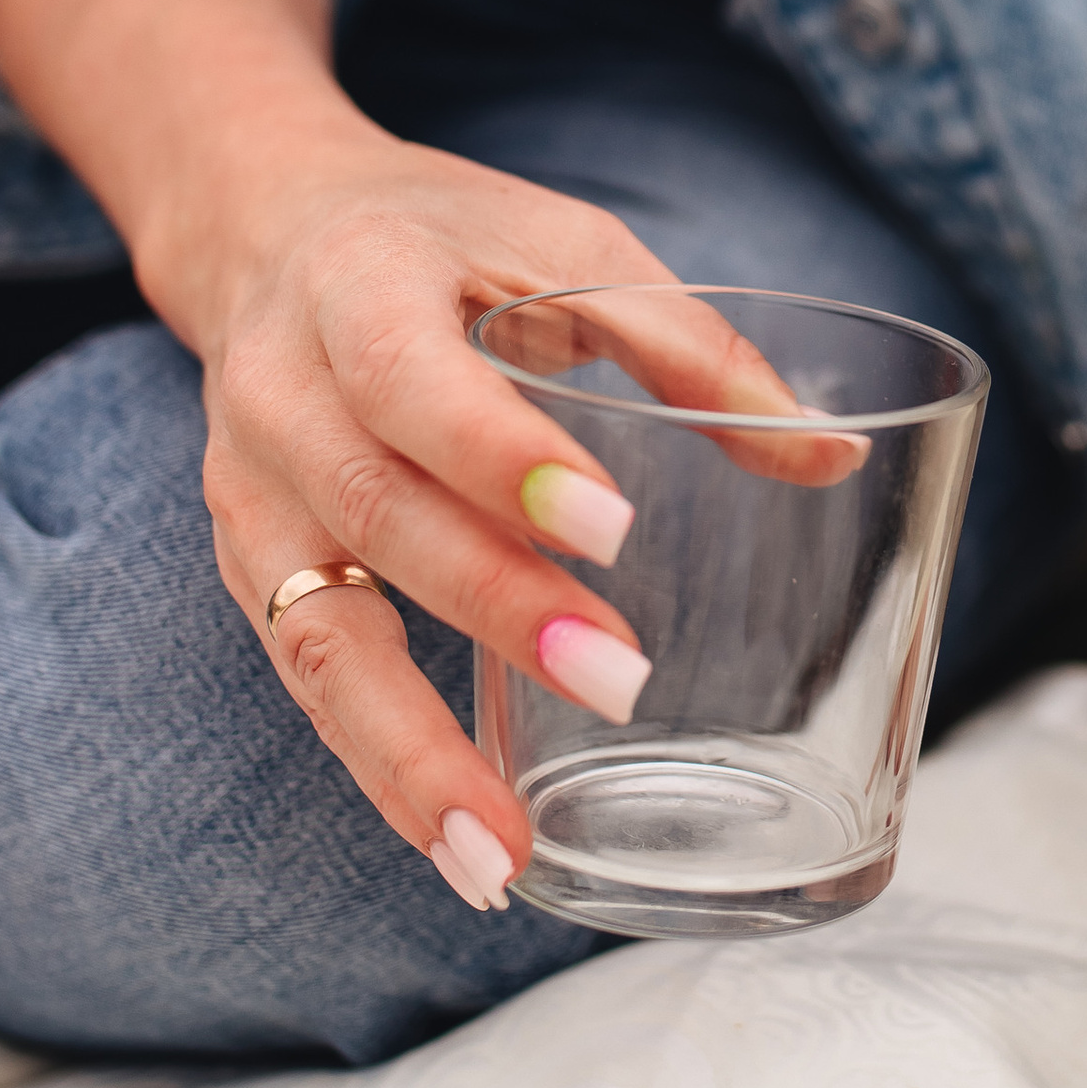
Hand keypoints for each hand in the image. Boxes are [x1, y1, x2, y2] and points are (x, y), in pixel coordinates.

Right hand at [0, 0, 829, 912]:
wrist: (265, 233)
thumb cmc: (446, 240)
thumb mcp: (566, 245)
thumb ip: (691, 347)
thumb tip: (834, 457)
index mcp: (359, 288)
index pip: (412, 380)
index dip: (501, 456)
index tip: (613, 528)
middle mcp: (281, 396)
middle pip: (374, 516)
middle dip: (494, 609)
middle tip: (619, 680)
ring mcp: (252, 495)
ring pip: (316, 634)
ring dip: (409, 750)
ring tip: (502, 854)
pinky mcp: (254, 569)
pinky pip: (311, 681)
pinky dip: (383, 771)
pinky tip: (465, 847)